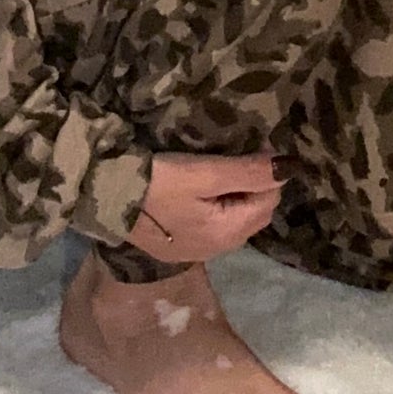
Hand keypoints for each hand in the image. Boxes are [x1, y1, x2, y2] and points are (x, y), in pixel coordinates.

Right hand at [127, 150, 282, 263]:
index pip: (269, 200)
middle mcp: (218, 249)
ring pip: (235, 220)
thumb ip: (247, 172)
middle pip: (255, 213)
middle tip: (244, 152)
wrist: (104, 199)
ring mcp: (196, 250)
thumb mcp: (203, 173)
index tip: (257, 143)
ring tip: (225, 167)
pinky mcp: (177, 245)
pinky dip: (219, 206)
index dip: (269, 171)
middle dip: (257, 185)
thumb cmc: (157, 184)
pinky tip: (203, 189)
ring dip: (238, 196)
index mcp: (229, 233)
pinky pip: (214, 225)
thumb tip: (288, 167)